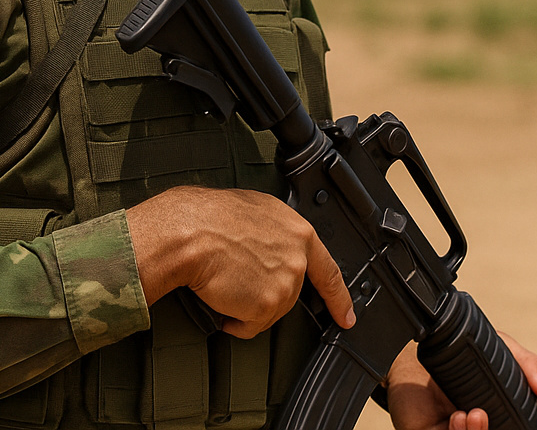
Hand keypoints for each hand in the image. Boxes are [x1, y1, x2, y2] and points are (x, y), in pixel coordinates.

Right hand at [124, 185, 355, 337]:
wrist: (190, 232)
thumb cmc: (210, 217)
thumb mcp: (257, 211)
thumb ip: (277, 234)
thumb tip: (273, 248)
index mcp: (298, 232)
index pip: (328, 271)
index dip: (338, 297)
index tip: (346, 315)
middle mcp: (298, 259)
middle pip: (289, 294)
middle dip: (264, 295)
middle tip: (237, 280)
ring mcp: (285, 284)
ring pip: (270, 312)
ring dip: (247, 307)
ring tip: (225, 282)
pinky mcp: (266, 305)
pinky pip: (250, 326)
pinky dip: (235, 321)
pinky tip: (221, 299)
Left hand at [385, 334, 536, 429]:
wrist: (418, 347)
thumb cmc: (459, 354)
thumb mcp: (501, 351)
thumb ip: (527, 365)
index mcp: (495, 416)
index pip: (512, 427)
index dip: (519, 427)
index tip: (522, 423)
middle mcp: (475, 427)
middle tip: (485, 416)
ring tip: (472, 415)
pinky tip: (457, 420)